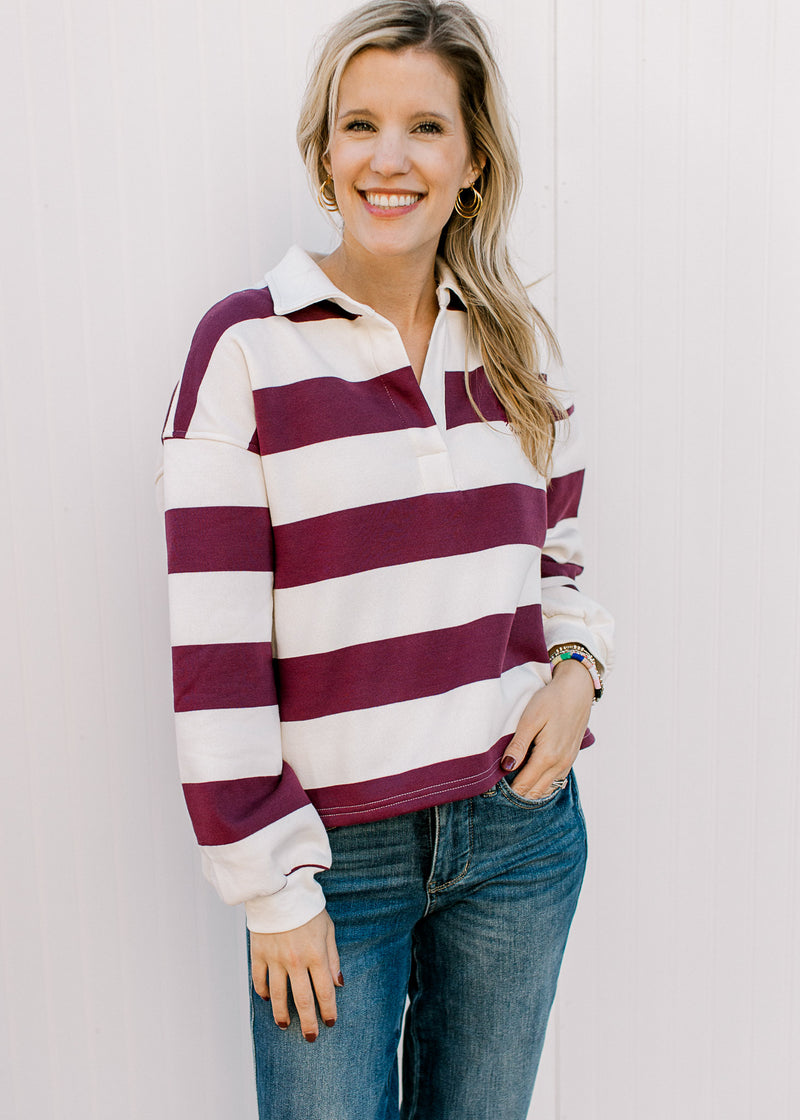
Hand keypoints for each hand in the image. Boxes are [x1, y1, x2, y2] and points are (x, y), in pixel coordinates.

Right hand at [250, 908, 342, 1041]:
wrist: (280, 890)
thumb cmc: (308, 908)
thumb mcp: (328, 929)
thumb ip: (332, 958)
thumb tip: (337, 983)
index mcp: (316, 955)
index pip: (324, 992)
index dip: (328, 1011)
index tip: (330, 1022)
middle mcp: (296, 961)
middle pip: (303, 1001)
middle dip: (308, 1023)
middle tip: (310, 1037)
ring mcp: (275, 959)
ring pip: (279, 996)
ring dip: (282, 1014)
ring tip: (285, 1025)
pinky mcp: (258, 953)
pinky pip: (259, 980)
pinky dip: (264, 992)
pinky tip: (268, 999)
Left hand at [501, 658, 593, 798]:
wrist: (577, 690)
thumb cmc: (551, 700)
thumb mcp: (530, 719)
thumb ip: (519, 745)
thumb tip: (506, 766)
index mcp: (548, 756)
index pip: (523, 785)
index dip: (507, 791)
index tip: (491, 789)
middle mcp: (560, 764)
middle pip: (534, 792)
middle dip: (516, 794)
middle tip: (497, 790)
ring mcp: (567, 763)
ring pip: (545, 789)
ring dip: (529, 791)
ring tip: (510, 784)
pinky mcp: (570, 758)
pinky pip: (555, 781)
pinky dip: (541, 784)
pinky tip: (530, 777)